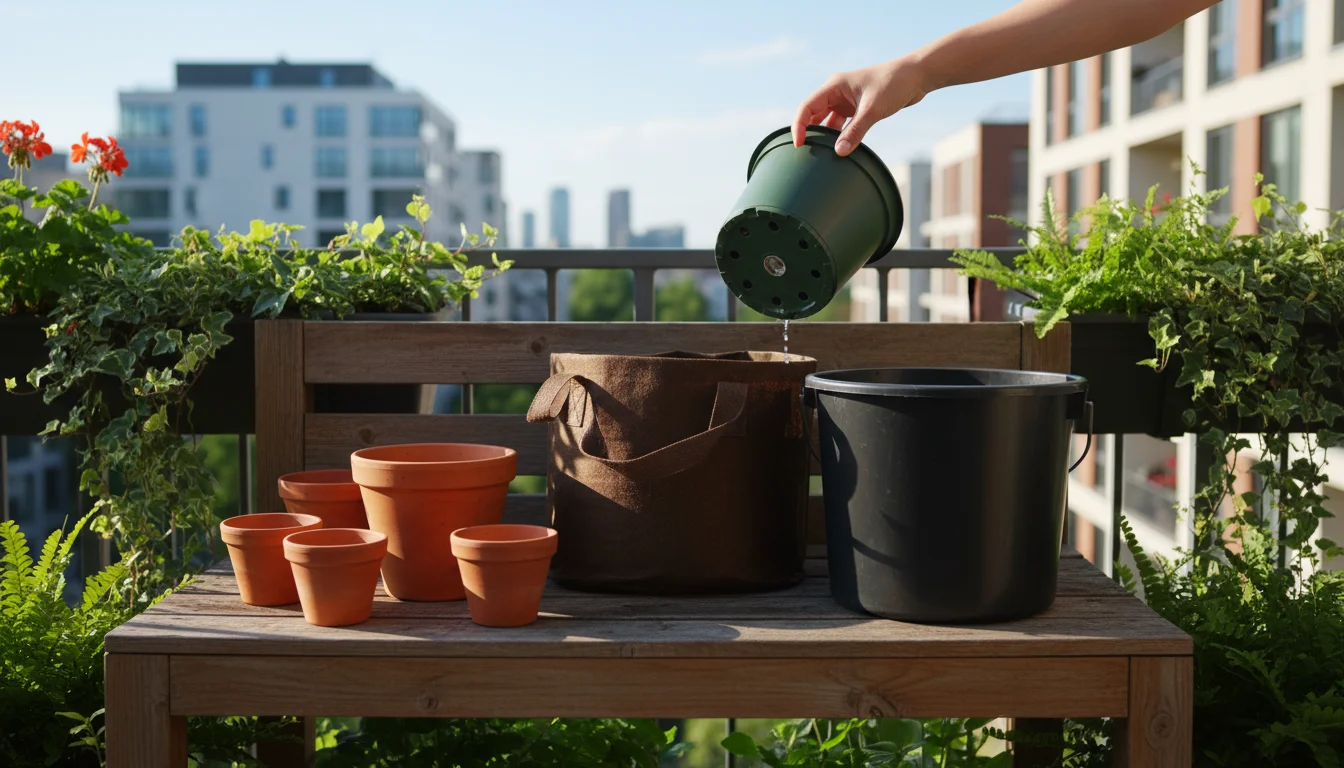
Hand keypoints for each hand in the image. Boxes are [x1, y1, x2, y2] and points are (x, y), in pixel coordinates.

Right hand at [792, 56, 930, 155]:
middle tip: (807, 153)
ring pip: (828, 120)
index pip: (807, 107)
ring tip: (822, 154)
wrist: (917, 76)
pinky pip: (842, 124)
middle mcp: (837, 92)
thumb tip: (839, 152)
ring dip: (826, 135)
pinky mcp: (857, 108)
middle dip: (810, 132)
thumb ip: (855, 131)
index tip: (798, 145)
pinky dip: (840, 135)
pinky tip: (840, 148)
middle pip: (814, 114)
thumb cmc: (894, 84)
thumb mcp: (872, 110)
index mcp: (834, 86)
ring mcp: (847, 100)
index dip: (799, 126)